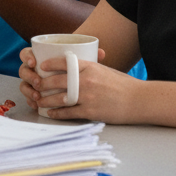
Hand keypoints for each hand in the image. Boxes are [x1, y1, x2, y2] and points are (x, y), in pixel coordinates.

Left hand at [18, 46, 141, 122]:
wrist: (139, 100)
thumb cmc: (123, 85)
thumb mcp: (105, 70)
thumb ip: (88, 68)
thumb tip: (72, 66)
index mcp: (90, 67)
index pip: (65, 62)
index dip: (50, 63)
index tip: (42, 66)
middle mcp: (87, 80)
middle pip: (57, 81)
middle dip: (43, 84)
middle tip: (36, 86)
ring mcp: (88, 96)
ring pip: (59, 98)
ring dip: (46, 100)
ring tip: (39, 101)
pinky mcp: (91, 111)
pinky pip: (68, 112)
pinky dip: (57, 113)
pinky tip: (50, 113)